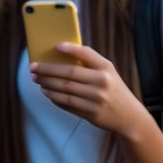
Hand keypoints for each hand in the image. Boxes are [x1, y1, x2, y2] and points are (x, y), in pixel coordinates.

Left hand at [29, 41, 146, 133]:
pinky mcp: (91, 112)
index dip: (70, 49)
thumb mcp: (108, 74)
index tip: (55, 46)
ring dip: (47, 83)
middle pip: (68, 73)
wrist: (129, 116)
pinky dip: (54, 97)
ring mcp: (96, 98)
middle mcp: (102, 82)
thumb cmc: (113, 90)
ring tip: (36, 79)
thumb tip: (59, 56)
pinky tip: (46, 91)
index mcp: (106, 68)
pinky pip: (67, 103)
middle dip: (47, 70)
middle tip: (33, 67)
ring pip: (65, 89)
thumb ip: (90, 65)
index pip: (86, 54)